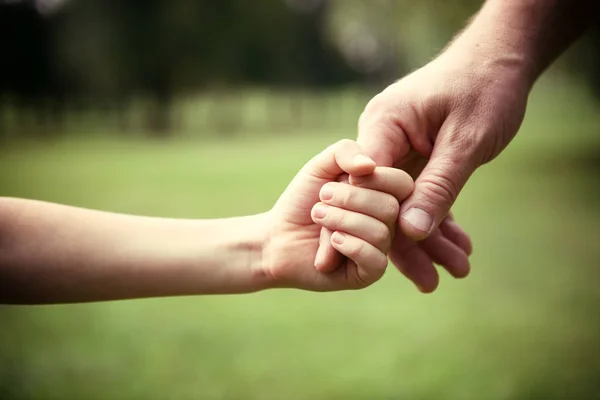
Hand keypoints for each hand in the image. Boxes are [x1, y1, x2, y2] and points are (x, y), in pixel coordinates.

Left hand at [261, 139, 412, 290]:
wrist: (277, 236)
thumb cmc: (302, 200)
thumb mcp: (321, 166)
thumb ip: (345, 152)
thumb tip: (370, 166)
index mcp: (384, 195)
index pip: (402, 184)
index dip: (375, 178)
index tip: (345, 176)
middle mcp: (388, 222)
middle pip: (390, 208)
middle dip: (350, 199)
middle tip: (321, 199)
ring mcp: (380, 249)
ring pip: (380, 233)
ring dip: (341, 221)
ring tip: (318, 217)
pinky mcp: (367, 273)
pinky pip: (375, 260)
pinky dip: (349, 246)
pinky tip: (330, 242)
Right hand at [356, 50, 529, 291]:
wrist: (500, 59)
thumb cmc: (484, 89)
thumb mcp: (465, 142)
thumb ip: (436, 188)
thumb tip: (409, 232)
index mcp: (382, 124)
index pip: (362, 183)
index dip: (358, 225)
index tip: (353, 263)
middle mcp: (382, 137)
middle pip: (381, 199)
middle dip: (403, 242)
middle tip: (426, 282)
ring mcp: (397, 146)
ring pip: (402, 200)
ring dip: (427, 236)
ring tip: (453, 271)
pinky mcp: (414, 155)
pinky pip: (420, 191)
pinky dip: (437, 216)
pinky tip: (454, 246)